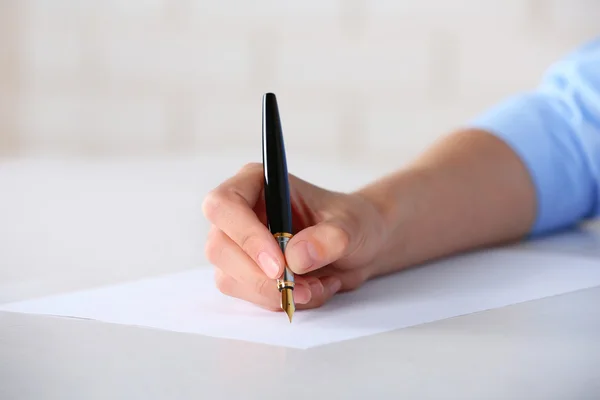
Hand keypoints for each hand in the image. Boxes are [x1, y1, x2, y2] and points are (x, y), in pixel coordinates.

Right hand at [202, 162, 387, 310]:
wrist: (358, 246)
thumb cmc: (352, 223)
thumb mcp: (352, 225)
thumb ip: (329, 238)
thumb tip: (296, 257)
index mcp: (256, 182)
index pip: (225, 204)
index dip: (245, 236)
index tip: (278, 265)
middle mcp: (240, 211)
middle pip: (219, 247)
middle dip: (260, 276)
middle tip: (302, 288)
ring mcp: (237, 244)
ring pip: (229, 277)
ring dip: (274, 292)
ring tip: (318, 286)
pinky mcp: (243, 272)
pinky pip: (247, 295)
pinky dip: (280, 300)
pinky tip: (311, 290)